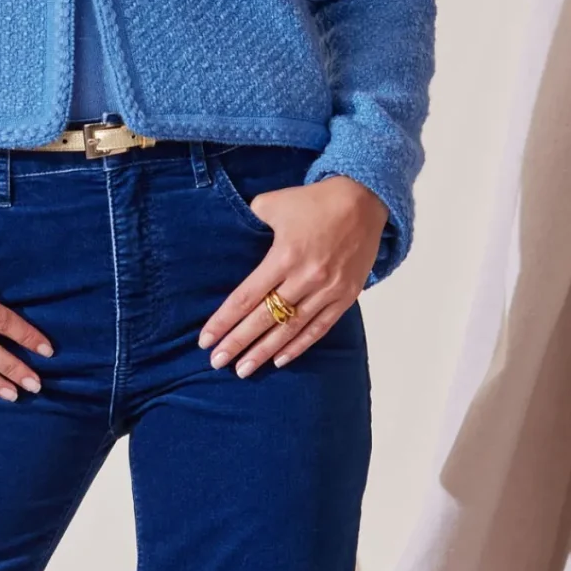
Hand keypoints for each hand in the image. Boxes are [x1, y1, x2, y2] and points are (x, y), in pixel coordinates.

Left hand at [199, 176, 386, 375]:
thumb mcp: (274, 202)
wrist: (364, 199)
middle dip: (238, 343)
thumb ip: (250, 220)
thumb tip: (231, 235)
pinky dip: (299, 346)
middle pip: (264, 318)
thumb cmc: (315, 202)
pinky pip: (319, 328)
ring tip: (243, 370)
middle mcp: (306, 278)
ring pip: (290, 329)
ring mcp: (328, 290)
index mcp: (285, 256)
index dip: (224, 321)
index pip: (246, 297)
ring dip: (264, 351)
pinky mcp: (346, 296)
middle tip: (217, 363)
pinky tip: (279, 360)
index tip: (206, 340)